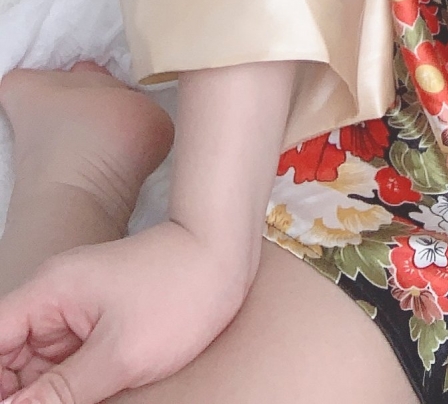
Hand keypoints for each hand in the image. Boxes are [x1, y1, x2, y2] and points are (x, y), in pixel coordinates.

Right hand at [0, 220, 251, 402]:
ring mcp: (76, 313)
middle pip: (9, 360)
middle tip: (65, 403)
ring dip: (45, 396)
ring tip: (90, 396)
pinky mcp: (98, 326)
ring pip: (36, 370)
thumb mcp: (118, 356)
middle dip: (19, 394)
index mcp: (48, 294)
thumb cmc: (180, 293)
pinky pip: (66, 366)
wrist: (227, 256)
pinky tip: (90, 399)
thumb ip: (60, 394)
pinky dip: (68, 391)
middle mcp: (54, 301)